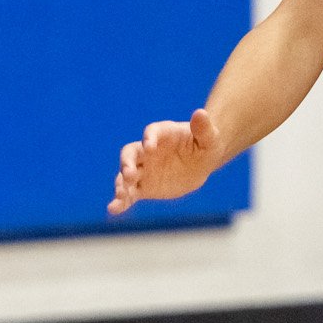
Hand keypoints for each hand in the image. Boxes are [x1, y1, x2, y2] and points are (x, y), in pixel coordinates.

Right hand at [109, 107, 224, 215]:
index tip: (150, 146)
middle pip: (130, 153)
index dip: (149, 138)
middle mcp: (148, 151)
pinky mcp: (144, 187)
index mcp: (163, 134)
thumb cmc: (206, 145)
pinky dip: (121, 202)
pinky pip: (130, 194)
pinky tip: (113, 209)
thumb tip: (200, 112)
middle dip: (127, 163)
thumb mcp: (210, 138)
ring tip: (120, 196)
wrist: (201, 164)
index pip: (151, 132)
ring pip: (125, 175)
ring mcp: (144, 169)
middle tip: (130, 174)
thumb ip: (204, 128)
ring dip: (121, 184)